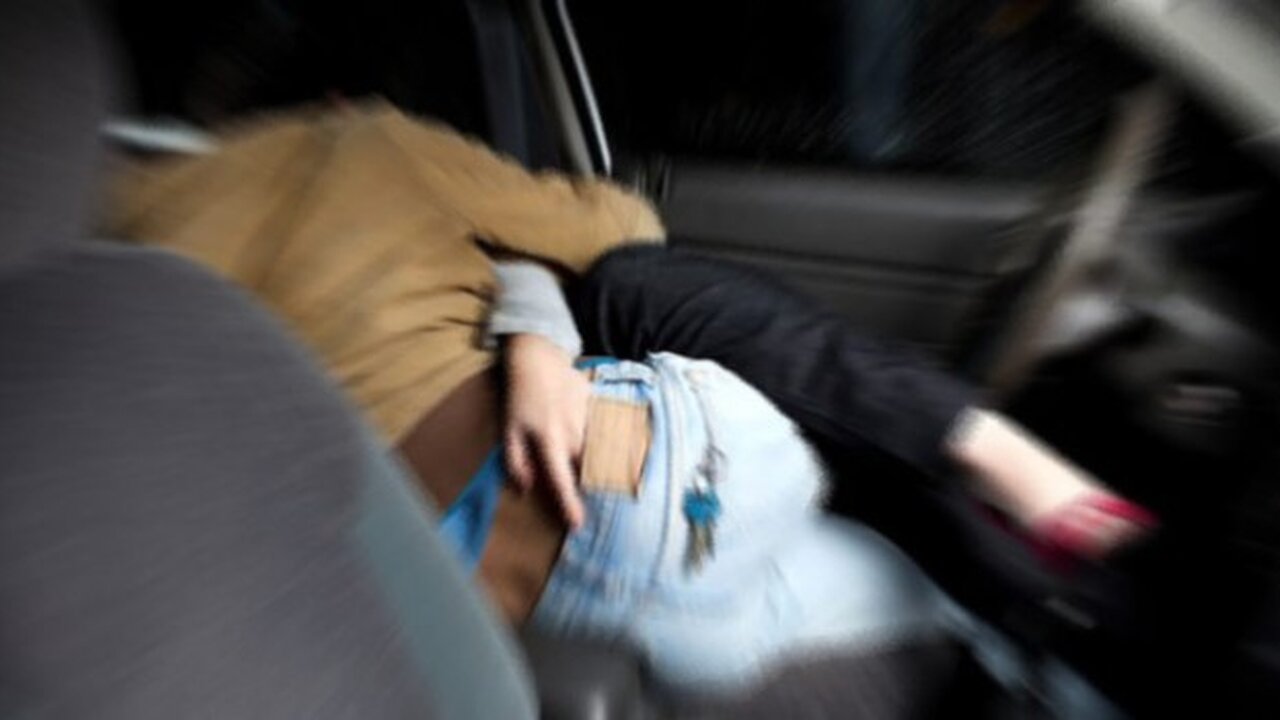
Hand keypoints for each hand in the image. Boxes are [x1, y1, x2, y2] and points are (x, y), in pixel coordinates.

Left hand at [503, 333, 591, 527]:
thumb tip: (526, 487)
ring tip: (602, 479)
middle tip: (590, 498)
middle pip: (586, 469)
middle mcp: (573, 433)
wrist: (540, 360)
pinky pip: (604, 434)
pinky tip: (605, 450)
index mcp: (548, 440)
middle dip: (589, 486)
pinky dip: (604, 445)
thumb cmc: (520, 398)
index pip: (560, 479)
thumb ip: (516, 460)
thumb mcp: (509, 429)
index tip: (578, 524)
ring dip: (599, 467)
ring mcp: (589, 420)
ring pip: (598, 452)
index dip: (569, 504)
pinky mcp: (598, 409)